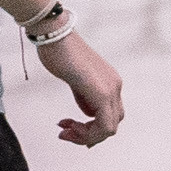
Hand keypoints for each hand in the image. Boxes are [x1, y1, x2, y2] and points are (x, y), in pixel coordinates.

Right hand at [37, 32, 122, 147]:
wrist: (55, 34)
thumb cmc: (60, 53)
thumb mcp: (75, 80)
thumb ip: (84, 97)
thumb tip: (87, 113)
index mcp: (110, 83)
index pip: (110, 115)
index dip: (91, 128)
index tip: (69, 127)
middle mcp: (115, 86)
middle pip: (112, 124)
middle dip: (88, 135)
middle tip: (66, 133)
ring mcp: (111, 89)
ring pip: (109, 128)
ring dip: (85, 136)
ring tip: (65, 132)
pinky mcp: (101, 92)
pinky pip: (104, 126)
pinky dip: (86, 134)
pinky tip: (67, 128)